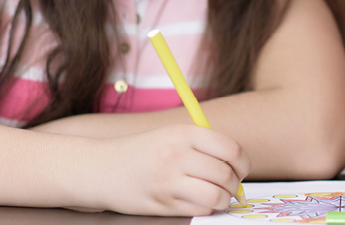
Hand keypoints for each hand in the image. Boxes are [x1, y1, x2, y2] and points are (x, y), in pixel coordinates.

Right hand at [84, 124, 249, 215]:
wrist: (102, 168)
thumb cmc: (143, 151)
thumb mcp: (172, 135)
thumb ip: (204, 145)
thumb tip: (238, 165)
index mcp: (184, 133)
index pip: (231, 150)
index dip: (243, 164)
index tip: (240, 169)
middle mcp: (177, 156)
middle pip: (226, 175)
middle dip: (234, 185)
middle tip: (230, 186)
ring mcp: (169, 181)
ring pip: (216, 196)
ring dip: (222, 199)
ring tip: (216, 195)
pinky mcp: (162, 204)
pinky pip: (199, 210)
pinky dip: (205, 208)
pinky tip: (197, 201)